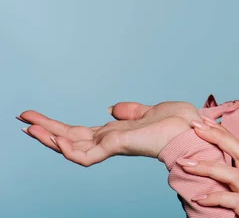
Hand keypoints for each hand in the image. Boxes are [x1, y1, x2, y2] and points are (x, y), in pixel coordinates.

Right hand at [18, 101, 202, 165]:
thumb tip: (111, 109)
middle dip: (45, 130)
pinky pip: (87, 154)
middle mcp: (110, 141)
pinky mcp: (118, 146)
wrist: (192, 129)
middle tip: (22, 118)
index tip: (37, 118)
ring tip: (30, 127)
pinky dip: (70, 148)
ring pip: (72, 148)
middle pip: (69, 138)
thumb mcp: (148, 111)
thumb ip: (129, 111)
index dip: (58, 127)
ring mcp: (112, 146)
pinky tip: (56, 138)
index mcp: (115, 133)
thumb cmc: (177, 121)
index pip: (79, 132)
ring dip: (50, 138)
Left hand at [176, 117, 238, 217]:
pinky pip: (235, 202)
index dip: (224, 133)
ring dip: (209, 166)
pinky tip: (199, 198)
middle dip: (219, 136)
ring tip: (185, 164)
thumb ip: (218, 189)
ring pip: (235, 175)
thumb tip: (190, 173)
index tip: (203, 120)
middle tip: (196, 127)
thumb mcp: (231, 205)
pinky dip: (216, 197)